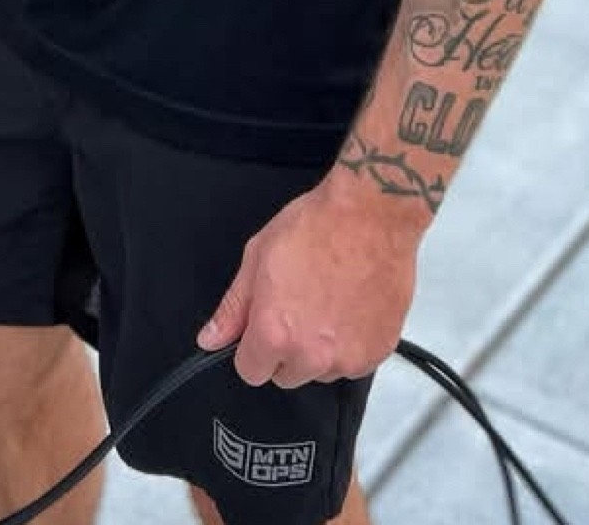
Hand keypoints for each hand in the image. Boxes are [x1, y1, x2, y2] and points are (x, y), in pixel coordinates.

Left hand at [196, 167, 428, 387]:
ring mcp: (348, 357)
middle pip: (287, 375)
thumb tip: (210, 339)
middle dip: (288, 348)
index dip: (253, 347)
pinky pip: (354, 363)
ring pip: (322, 371)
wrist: (371, 213)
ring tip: (330, 303)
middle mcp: (311, 355)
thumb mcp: (258, 256)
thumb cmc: (317, 227)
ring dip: (322, 349)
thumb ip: (233, 307)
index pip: (251, 371)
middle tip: (300, 306)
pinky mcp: (378, 351)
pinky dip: (352, 343)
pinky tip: (352, 307)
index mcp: (274, 334)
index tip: (264, 326)